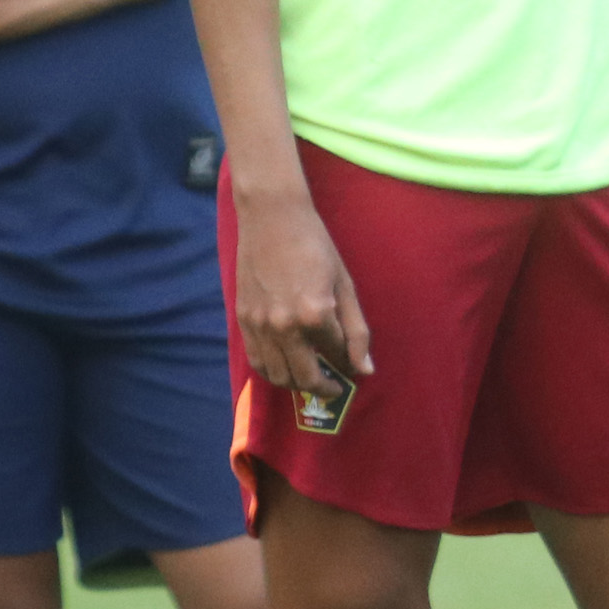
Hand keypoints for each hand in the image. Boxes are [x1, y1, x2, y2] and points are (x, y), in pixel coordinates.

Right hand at [234, 183, 370, 401]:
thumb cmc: (316, 247)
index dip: (348, 367)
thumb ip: (356, 330)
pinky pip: (257, 361)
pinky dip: (273, 372)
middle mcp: (285, 326)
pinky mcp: (243, 320)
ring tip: (311, 378)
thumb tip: (364, 369)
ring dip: (297, 385)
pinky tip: (286, 368)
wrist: (272, 219)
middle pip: (306, 377)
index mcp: (315, 315)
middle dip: (325, 388)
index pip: (337, 357)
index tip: (353, 371)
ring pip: (279, 376)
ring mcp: (260, 326)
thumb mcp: (345, 285)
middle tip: (335, 387)